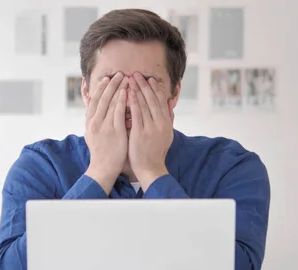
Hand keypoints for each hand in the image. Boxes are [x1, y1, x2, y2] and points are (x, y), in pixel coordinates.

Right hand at [84, 72, 129, 193]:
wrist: (103, 168)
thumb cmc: (102, 153)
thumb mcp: (93, 135)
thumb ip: (96, 122)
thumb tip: (97, 110)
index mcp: (89, 122)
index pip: (94, 100)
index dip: (101, 88)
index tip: (107, 79)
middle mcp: (94, 122)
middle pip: (102, 98)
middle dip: (111, 84)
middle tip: (119, 74)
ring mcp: (104, 126)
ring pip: (110, 102)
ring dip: (118, 88)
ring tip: (126, 78)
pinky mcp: (114, 131)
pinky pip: (118, 112)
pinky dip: (122, 100)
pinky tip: (127, 92)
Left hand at [127, 73, 173, 190]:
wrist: (150, 168)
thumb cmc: (156, 152)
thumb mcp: (167, 135)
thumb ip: (168, 119)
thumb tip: (170, 104)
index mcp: (167, 122)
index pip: (161, 101)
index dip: (155, 88)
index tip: (149, 79)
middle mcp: (161, 123)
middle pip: (153, 99)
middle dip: (144, 85)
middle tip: (137, 74)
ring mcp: (151, 127)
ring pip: (144, 104)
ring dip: (137, 89)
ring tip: (130, 79)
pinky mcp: (141, 132)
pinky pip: (136, 113)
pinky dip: (132, 101)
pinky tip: (127, 93)